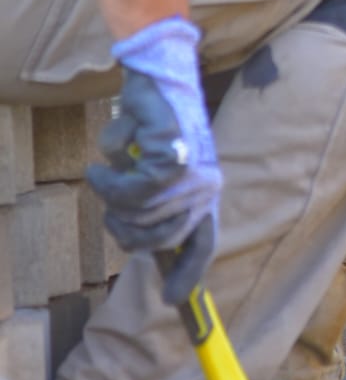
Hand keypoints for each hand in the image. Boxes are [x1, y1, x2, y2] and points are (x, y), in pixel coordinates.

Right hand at [87, 16, 221, 303]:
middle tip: (114, 211)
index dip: (189, 275)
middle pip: (156, 237)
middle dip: (127, 230)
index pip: (203, 242)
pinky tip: (105, 162)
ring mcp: (189, 171)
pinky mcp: (170, 153)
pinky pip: (131, 186)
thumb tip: (142, 241)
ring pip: (140, 213)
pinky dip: (110, 176)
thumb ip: (155, 203)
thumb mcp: (158, 167)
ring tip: (108, 175)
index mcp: (205, 191)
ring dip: (114, 197)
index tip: (172, 302)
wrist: (154, 78)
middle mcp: (204, 185)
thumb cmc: (155, 124)